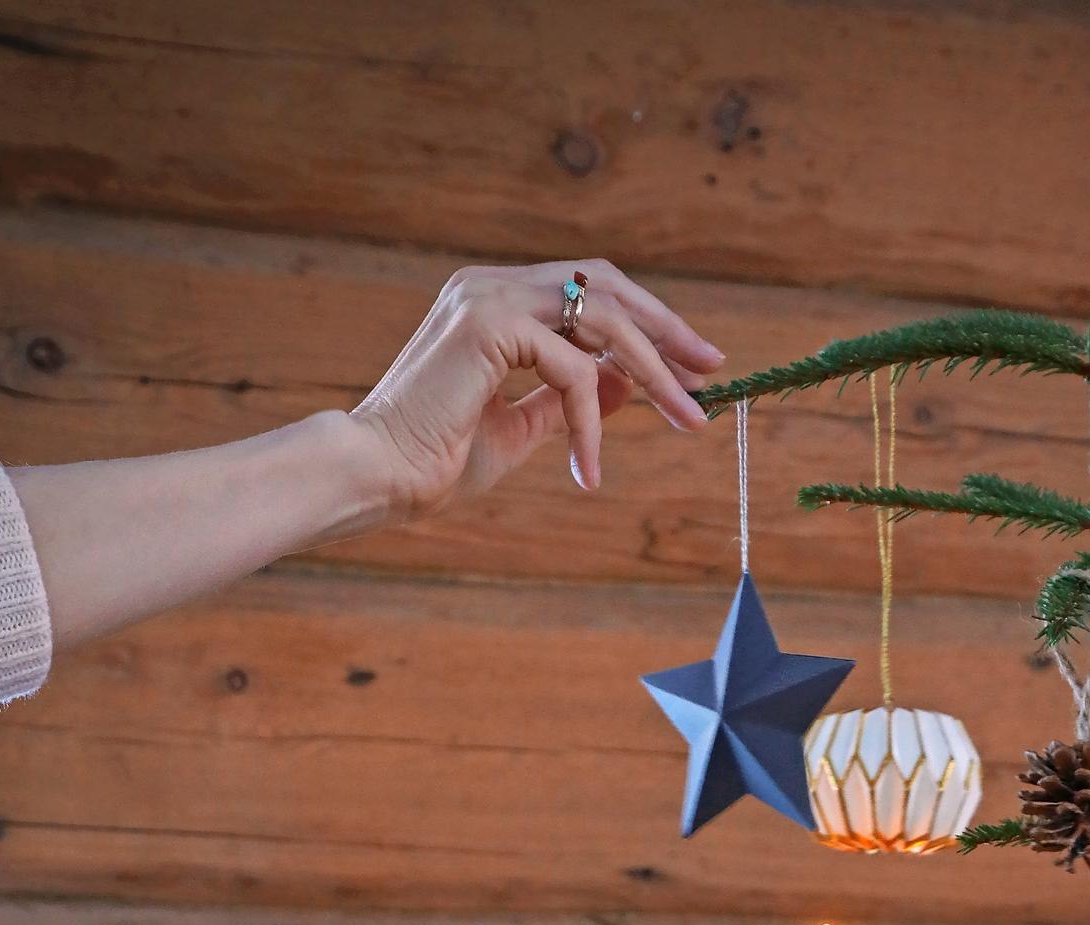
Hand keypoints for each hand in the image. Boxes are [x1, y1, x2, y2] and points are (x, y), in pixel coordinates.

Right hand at [347, 260, 723, 518]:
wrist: (377, 475)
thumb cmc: (434, 460)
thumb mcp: (518, 428)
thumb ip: (568, 400)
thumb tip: (625, 386)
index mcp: (496, 301)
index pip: (590, 291)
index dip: (647, 324)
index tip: (692, 365)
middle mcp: (492, 285)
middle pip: (606, 286)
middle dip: (667, 329)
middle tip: (712, 372)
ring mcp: (488, 296)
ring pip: (602, 319)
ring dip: (654, 371)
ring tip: (688, 419)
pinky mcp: (487, 325)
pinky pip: (571, 368)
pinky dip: (591, 420)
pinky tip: (589, 467)